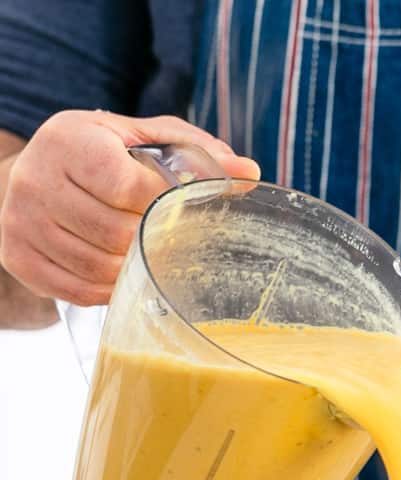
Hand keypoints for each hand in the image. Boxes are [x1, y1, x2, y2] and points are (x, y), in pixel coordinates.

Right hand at [0, 110, 259, 305]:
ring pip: (96, 267)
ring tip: (142, 256)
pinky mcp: (19, 258)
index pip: (129, 186)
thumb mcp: (143, 139)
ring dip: (132, 270)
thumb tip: (250, 171)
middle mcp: (37, 178)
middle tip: (160, 237)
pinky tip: (120, 275)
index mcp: (70, 139)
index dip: (162, 205)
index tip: (174, 209)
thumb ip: (196, 153)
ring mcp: (21, 221)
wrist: (30, 176)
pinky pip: (77, 291)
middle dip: (148, 240)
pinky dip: (107, 290)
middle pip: (114, 233)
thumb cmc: (100, 156)